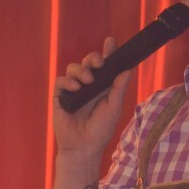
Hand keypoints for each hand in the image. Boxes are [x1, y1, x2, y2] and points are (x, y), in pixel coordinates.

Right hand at [52, 37, 131, 158]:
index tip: (111, 42)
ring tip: (88, 82)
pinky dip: (68, 81)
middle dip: (93, 58)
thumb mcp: (114, 108)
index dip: (108, 52)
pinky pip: (61, 81)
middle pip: (89, 62)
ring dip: (81, 70)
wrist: (84, 146)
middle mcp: (89, 85)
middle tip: (99, 63)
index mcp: (104, 86)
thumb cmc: (101, 129)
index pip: (106, 65)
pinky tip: (76, 88)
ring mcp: (74, 89)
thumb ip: (119, 89)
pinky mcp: (61, 96)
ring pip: (74, 68)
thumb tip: (127, 70)